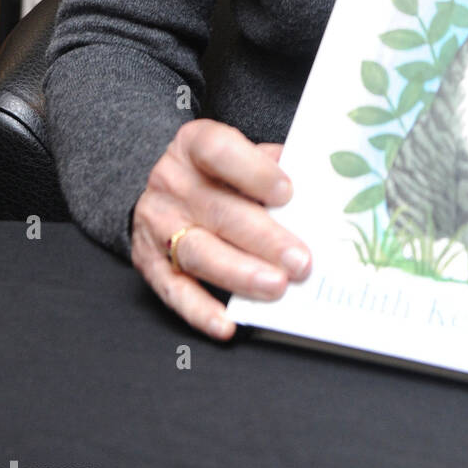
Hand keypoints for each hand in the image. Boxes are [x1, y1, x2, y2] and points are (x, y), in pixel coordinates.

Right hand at [131, 119, 311, 338]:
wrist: (163, 188)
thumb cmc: (217, 170)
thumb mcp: (241, 152)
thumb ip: (272, 163)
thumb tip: (316, 180)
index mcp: (194, 144)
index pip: (220, 151)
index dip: (254, 172)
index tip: (287, 192)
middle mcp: (172, 183)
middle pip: (219, 211)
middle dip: (264, 239)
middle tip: (300, 260)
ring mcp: (158, 225)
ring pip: (199, 252)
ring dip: (240, 273)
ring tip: (276, 287)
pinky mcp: (150, 263)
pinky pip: (175, 291)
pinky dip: (201, 311)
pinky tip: (227, 323)